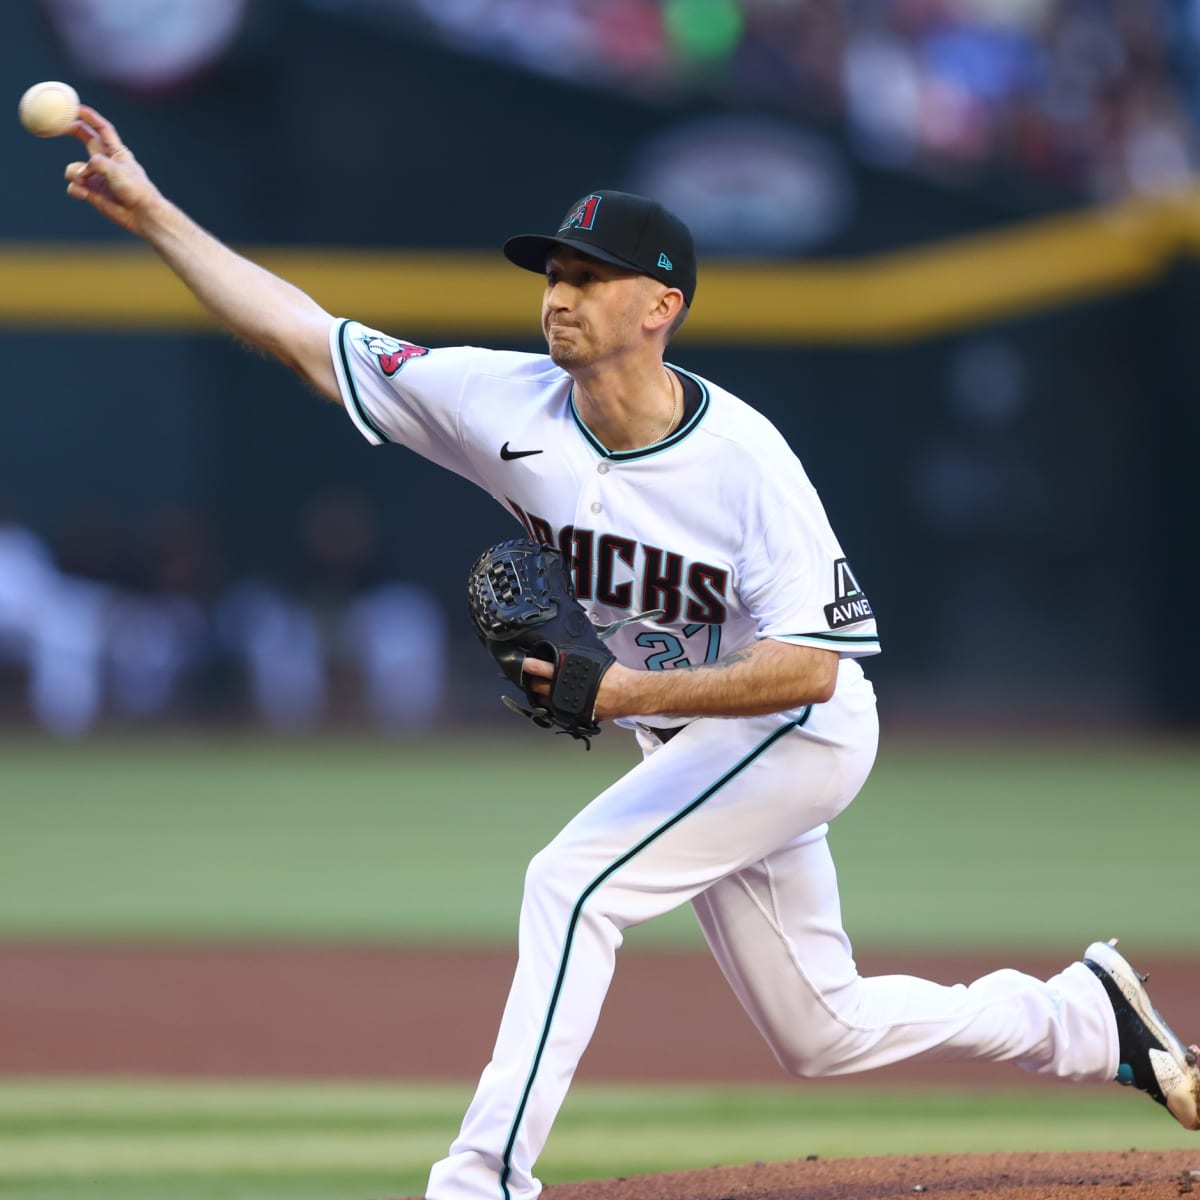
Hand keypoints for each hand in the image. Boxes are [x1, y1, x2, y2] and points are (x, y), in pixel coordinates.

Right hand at [64, 106, 162, 233]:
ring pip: (74, 168)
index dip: (90, 117)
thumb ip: (98, 164)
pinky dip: (76, 189)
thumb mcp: (117, 171)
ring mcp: (97, 176)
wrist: (141, 215)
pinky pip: (74, 186)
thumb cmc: (135, 190)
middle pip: (85, 139)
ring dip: (74, 173)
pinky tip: (84, 194)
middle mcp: (105, 161)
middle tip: (58, 124)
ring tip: (85, 182)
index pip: (102, 129)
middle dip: (71, 130)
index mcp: (116, 152)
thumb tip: (81, 170)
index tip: (77, 107)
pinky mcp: (92, 191)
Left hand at [521, 655, 636, 722]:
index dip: (530, 666)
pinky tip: (555, 703)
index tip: (523, 664)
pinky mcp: (574, 716)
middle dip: (530, 682)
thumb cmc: (614, 674)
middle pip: (537, 687)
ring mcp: (568, 704)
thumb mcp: (592, 659)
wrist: (628, 692)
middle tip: (528, 678)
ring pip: (543, 702)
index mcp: (568, 671)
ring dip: (540, 696)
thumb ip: (574, 659)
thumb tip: (563, 656)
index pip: (541, 668)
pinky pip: (557, 712)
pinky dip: (554, 707)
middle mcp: (565, 688)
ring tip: (540, 691)